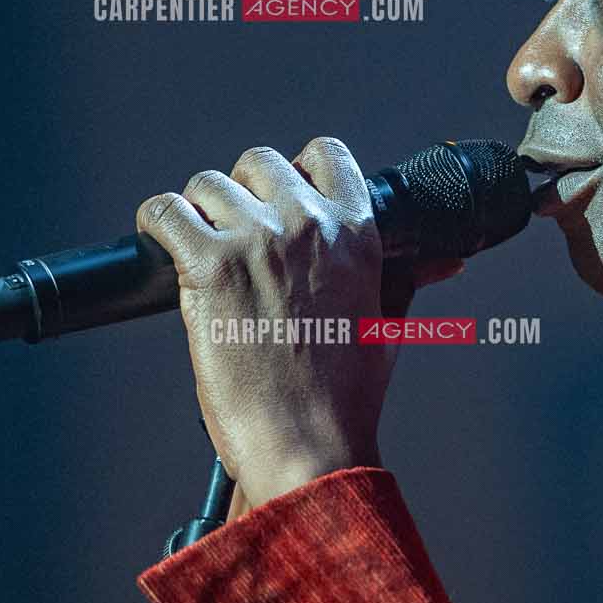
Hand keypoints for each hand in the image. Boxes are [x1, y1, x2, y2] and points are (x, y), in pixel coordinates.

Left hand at [136, 138, 454, 507]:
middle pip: (259, 163)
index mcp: (356, 235)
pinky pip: (165, 212)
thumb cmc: (345, 400)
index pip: (326, 155)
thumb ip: (407, 282)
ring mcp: (258, 241)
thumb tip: (446, 262)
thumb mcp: (385, 328)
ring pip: (208, 184)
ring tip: (199, 252)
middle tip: (234, 236)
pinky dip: (156, 222)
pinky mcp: (209, 267)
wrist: (308, 446)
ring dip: (199, 212)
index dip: (296, 171)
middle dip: (242, 192)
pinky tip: (160, 243)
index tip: (279, 199)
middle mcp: (309, 225)